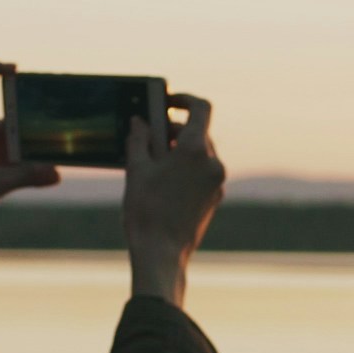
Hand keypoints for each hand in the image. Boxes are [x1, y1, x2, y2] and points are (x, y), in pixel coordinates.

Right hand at [121, 91, 222, 307]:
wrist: (161, 254)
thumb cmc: (146, 211)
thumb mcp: (136, 169)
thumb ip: (138, 138)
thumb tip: (139, 121)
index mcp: (195, 149)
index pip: (200, 108)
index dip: (184, 98)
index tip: (168, 100)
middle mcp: (213, 163)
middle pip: (198, 131)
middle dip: (174, 128)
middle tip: (149, 134)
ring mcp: (217, 182)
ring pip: (201, 152)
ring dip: (179, 149)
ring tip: (153, 160)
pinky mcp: (215, 197)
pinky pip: (203, 172)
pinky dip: (187, 167)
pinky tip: (164, 180)